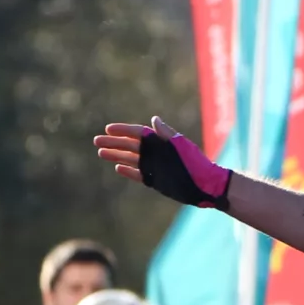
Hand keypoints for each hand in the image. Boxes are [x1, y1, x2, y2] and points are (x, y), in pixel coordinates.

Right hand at [94, 117, 231, 208]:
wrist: (207, 185)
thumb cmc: (196, 164)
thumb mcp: (182, 147)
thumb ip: (167, 134)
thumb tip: (153, 119)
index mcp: (160, 142)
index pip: (138, 133)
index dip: (123, 130)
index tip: (108, 129)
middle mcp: (155, 153)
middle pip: (130, 146)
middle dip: (113, 143)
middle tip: (96, 141)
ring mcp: (154, 167)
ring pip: (131, 159)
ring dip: (116, 155)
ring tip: (100, 153)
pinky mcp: (156, 180)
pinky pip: (138, 175)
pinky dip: (128, 171)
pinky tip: (117, 167)